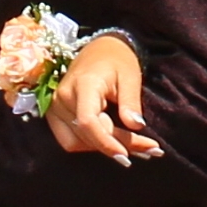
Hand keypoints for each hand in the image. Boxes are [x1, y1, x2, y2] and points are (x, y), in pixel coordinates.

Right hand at [47, 33, 161, 164]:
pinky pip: (71, 140)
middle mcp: (63, 97)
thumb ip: (131, 101)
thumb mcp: (130, 76)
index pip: (88, 121)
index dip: (106, 142)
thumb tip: (136, 126)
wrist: (98, 50)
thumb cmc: (117, 60)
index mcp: (83, 84)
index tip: (126, 156)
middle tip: (151, 149)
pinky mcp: (55, 116)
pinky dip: (92, 144)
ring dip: (105, 147)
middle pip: (88, 134)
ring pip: (78, 142)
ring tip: (135, 145)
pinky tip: (113, 140)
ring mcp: (55, 107)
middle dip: (118, 145)